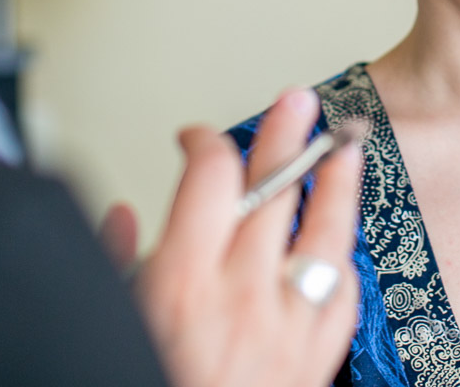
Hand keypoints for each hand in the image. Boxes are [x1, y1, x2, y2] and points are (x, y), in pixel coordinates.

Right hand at [101, 89, 360, 386]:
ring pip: (324, 233)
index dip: (206, 141)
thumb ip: (112, 265)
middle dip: (285, 134)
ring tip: (348, 146)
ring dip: (334, 182)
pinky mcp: (316, 359)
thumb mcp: (111, 320)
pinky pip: (342, 294)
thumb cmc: (152, 383)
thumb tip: (122, 218)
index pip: (210, 177)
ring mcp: (288, 327)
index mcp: (182, 282)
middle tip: (299, 100)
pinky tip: (345, 238)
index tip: (198, 137)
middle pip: (273, 189)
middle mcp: (242, 295)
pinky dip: (342, 259)